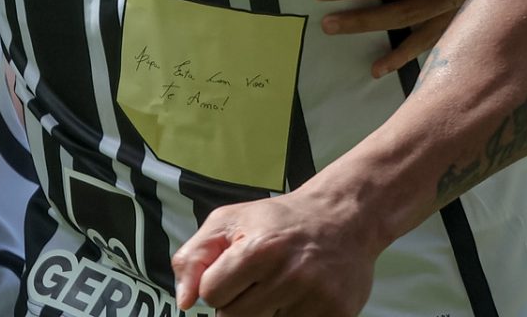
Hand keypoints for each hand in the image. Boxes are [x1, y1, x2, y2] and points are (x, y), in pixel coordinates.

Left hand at [172, 191, 375, 315]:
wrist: (342, 219)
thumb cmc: (278, 221)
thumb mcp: (229, 221)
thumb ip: (194, 257)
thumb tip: (185, 301)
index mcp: (258, 250)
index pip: (211, 293)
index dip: (215, 284)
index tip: (232, 271)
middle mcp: (289, 276)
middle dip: (235, 304)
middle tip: (254, 283)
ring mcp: (315, 299)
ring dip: (262, 315)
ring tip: (275, 290)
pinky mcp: (337, 315)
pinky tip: (295, 300)